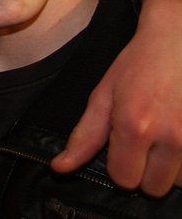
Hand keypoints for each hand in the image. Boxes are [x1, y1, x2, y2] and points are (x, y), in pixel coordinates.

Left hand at [52, 0, 181, 195]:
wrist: (178, 40)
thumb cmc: (138, 65)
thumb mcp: (103, 95)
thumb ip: (84, 136)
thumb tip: (59, 168)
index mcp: (134, 126)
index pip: (123, 179)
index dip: (119, 166)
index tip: (122, 147)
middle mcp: (170, 137)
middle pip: (153, 187)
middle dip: (145, 170)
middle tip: (145, 143)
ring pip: (180, 183)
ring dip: (171, 168)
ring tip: (165, 137)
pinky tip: (179, 136)